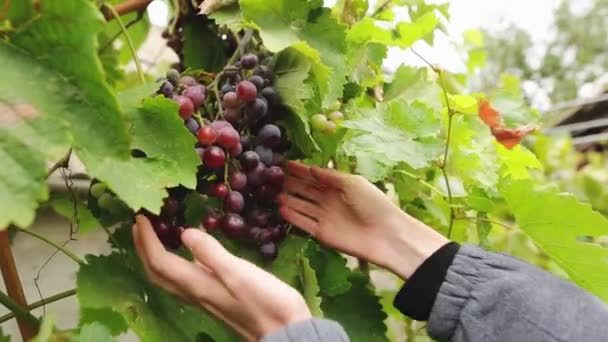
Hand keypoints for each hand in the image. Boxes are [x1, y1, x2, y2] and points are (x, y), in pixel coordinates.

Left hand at [132, 215, 310, 340]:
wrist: (284, 332)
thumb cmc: (266, 302)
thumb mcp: (239, 273)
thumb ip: (211, 253)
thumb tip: (185, 233)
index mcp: (197, 285)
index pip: (160, 261)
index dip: (147, 240)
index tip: (141, 216)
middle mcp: (195, 294)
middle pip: (157, 273)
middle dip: (144, 249)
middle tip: (139, 224)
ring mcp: (205, 298)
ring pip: (169, 278)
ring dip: (156, 257)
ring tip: (155, 236)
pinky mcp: (216, 298)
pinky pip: (184, 279)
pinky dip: (175, 263)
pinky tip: (187, 253)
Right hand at [278, 161, 447, 278]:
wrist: (386, 235)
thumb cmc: (374, 204)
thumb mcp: (352, 183)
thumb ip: (330, 176)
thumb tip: (311, 168)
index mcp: (338, 186)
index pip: (314, 175)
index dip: (299, 169)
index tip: (283, 162)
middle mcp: (329, 200)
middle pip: (305, 190)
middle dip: (289, 183)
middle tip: (270, 176)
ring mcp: (324, 217)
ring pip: (301, 206)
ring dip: (288, 199)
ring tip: (270, 192)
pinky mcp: (322, 234)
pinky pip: (303, 224)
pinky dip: (292, 217)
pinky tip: (280, 209)